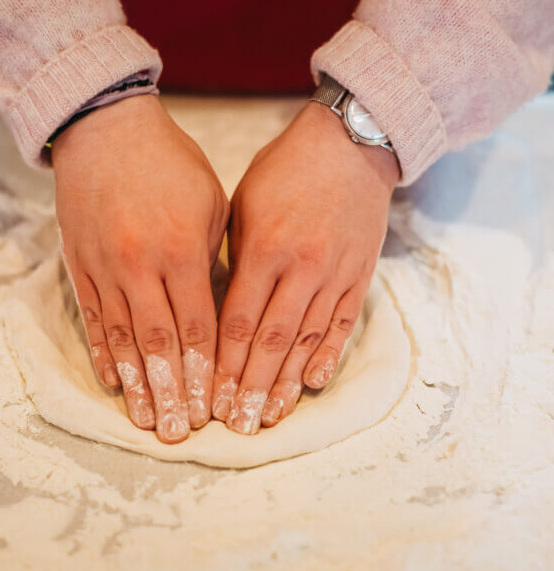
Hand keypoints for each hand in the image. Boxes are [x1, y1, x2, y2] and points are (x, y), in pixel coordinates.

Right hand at [52, 95, 228, 442]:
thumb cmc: (169, 163)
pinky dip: (101, 353)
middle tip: (176, 433)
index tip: (211, 407)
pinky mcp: (79, 263)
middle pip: (158, 344)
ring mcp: (104, 267)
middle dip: (171, 392)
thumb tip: (214, 311)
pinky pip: (91, 317)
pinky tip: (112, 382)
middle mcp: (140, 266)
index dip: (204, 372)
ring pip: (120, 339)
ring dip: (135, 384)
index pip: (196, 327)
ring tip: (143, 420)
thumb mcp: (209, 202)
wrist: (106, 130)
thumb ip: (210, 259)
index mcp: (180, 250)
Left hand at [211, 102, 399, 433]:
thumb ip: (233, 260)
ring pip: (307, 340)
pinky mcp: (359, 275)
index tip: (210, 396)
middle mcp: (301, 268)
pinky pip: (342, 323)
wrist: (349, 146)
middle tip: (237, 425)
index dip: (224, 365)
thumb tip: (217, 310)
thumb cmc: (283, 172)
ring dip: (287, 384)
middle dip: (252, 388)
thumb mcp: (242, 205)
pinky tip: (313, 384)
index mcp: (264, 249)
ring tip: (270, 418)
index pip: (239, 321)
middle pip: (271, 342)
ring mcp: (334, 274)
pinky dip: (327, 355)